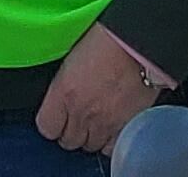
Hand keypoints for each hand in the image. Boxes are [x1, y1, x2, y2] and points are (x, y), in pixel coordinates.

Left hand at [32, 28, 163, 155]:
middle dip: (71, 130)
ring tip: (96, 119)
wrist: (141, 43)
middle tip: (78, 116)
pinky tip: (112, 126)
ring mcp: (105, 123)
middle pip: (68, 141)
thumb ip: (64, 83)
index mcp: (63, 92)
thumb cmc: (108, 39)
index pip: (46, 127)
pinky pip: (111, 148)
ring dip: (90, 135)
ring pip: (90, 146)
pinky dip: (110, 140)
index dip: (51, 122)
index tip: (56, 115)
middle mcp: (81, 112)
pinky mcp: (126, 127)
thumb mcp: (74, 56)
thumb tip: (62, 95)